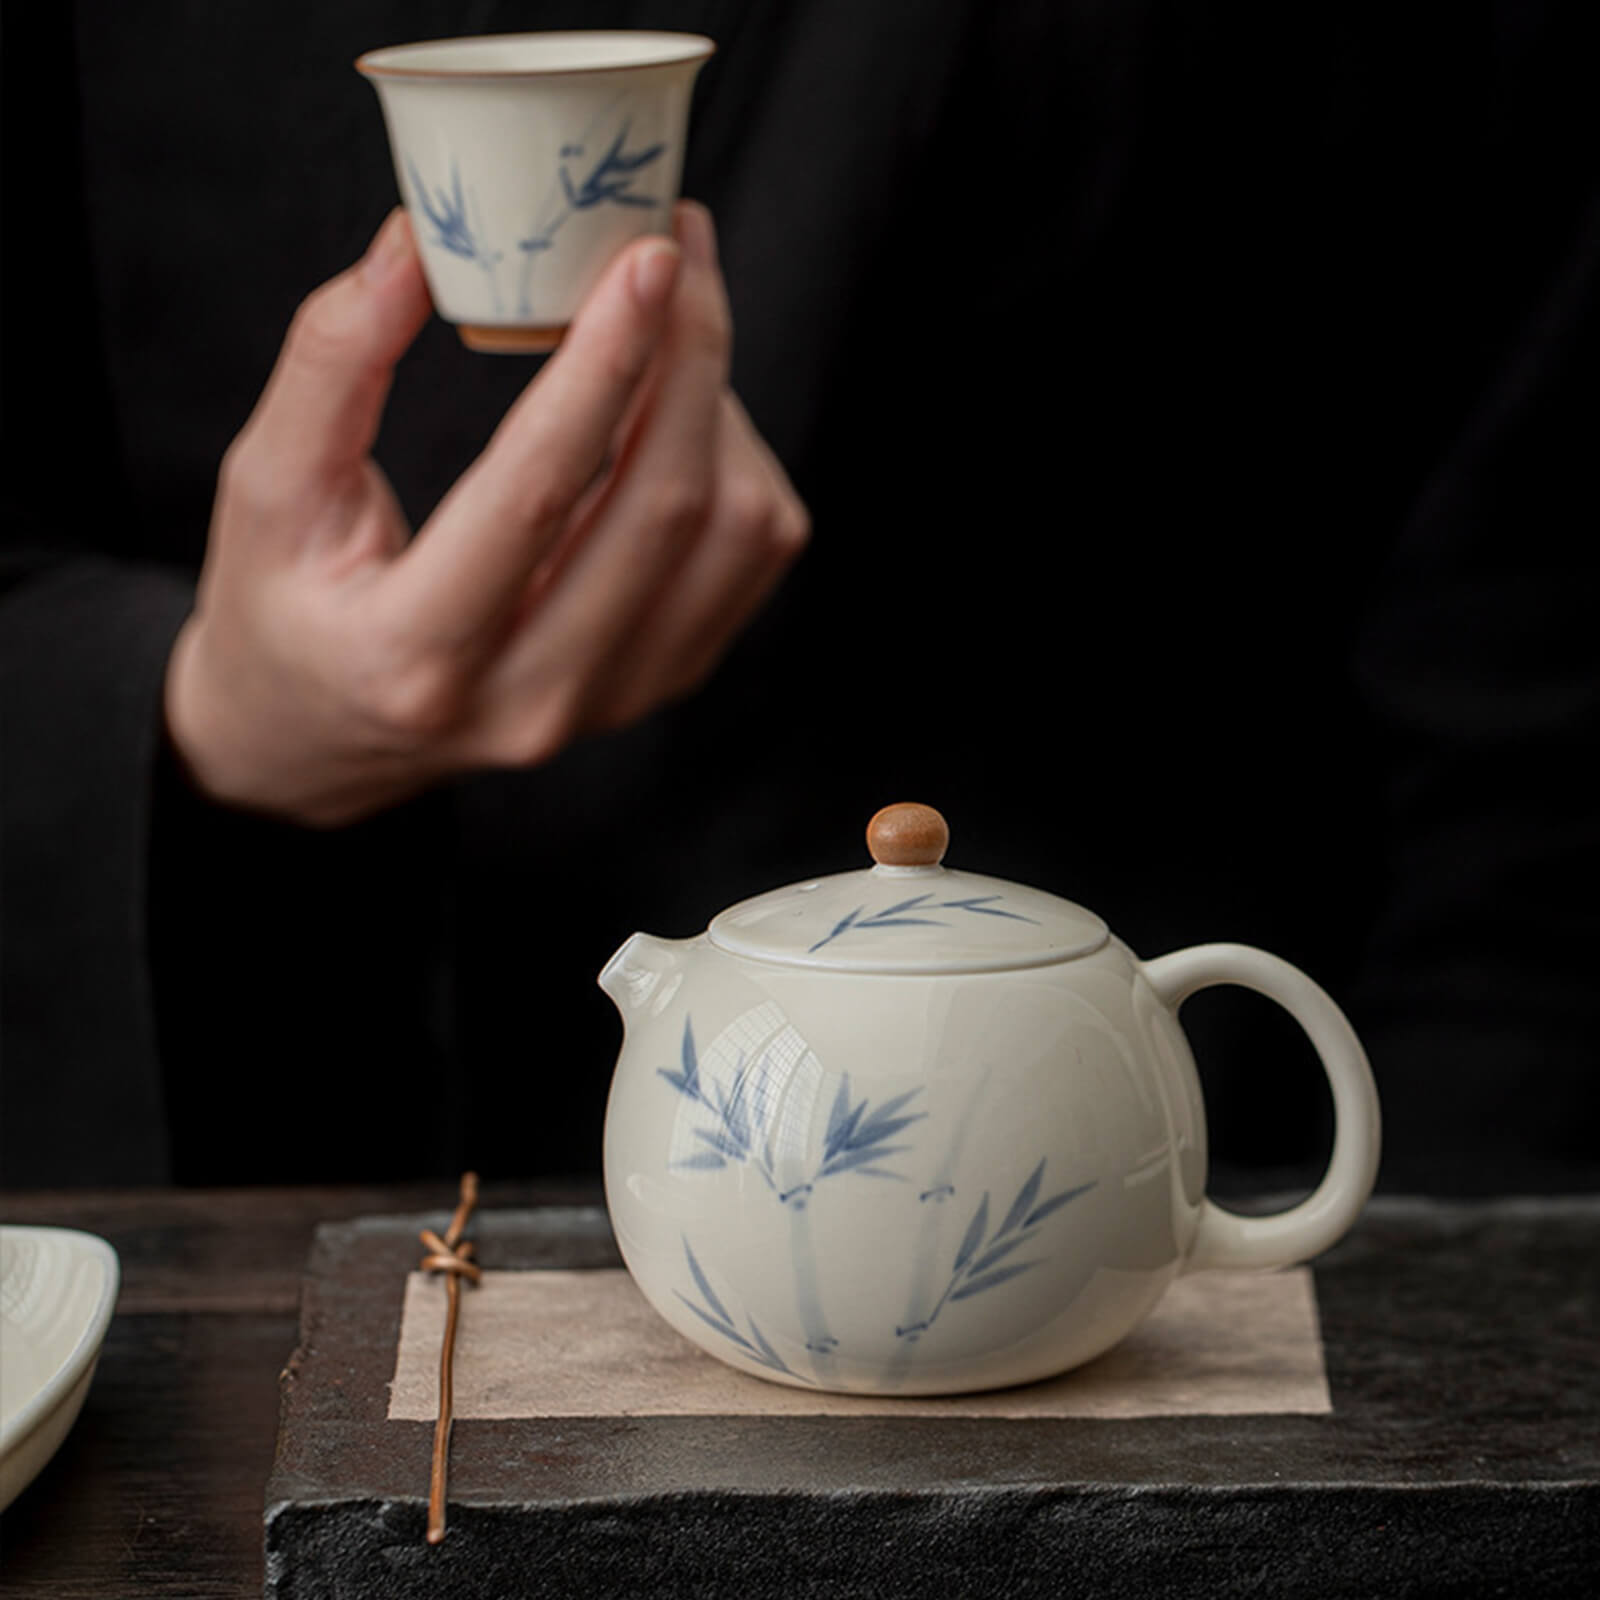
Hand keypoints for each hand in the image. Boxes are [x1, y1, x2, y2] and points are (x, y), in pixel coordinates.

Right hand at [164, 203, 808, 825]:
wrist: (325, 740)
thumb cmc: (287, 608)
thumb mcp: (267, 489)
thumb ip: (331, 364)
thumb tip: (416, 244)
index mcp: (418, 656)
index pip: (534, 493)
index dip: (602, 364)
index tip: (645, 255)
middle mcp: (533, 698)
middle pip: (664, 509)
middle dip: (689, 355)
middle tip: (675, 245)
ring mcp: (612, 702)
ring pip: (734, 535)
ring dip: (719, 408)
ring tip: (664, 332)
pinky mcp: (662, 684)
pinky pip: (751, 559)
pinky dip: (737, 465)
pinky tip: (676, 419)